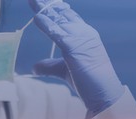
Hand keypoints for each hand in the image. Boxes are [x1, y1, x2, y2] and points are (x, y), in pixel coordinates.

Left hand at [29, 0, 124, 118]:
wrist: (103, 92)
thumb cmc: (88, 82)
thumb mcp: (64, 70)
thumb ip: (49, 66)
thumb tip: (34, 68)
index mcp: (85, 35)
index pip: (68, 16)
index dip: (55, 8)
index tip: (43, 2)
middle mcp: (84, 32)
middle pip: (62, 13)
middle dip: (47, 4)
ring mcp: (80, 38)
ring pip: (59, 19)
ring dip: (44, 9)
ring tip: (32, 0)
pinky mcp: (74, 47)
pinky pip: (56, 32)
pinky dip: (46, 24)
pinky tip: (36, 17)